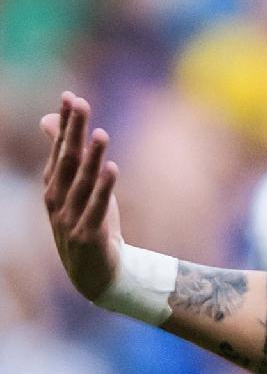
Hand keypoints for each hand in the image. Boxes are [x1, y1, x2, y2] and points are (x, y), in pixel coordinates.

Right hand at [40, 92, 122, 301]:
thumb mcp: (76, 188)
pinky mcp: (88, 236)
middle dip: (74, 132)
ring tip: (100, 133)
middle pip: (67, 160)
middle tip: (82, 104)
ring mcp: (70, 219)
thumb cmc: (87, 225)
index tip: (71, 97)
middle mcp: (57, 200)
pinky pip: (97, 208)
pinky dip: (104, 188)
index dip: (65, 123)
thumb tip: (48, 118)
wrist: (95, 276)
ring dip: (91, 157)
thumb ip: (62, 155)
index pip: (59, 149)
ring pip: (82, 183)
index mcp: (54, 186)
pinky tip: (111, 168)